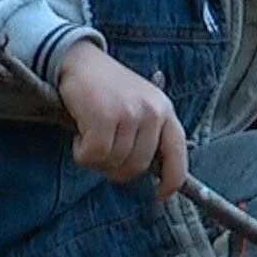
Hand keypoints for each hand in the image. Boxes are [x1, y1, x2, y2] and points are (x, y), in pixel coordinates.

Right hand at [56, 40, 188, 199]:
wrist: (79, 60)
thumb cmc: (108, 90)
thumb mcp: (140, 107)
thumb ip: (149, 135)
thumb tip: (150, 174)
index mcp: (166, 113)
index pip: (178, 157)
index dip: (171, 182)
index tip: (160, 195)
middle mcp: (153, 113)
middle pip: (138, 167)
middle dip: (116, 169)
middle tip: (101, 153)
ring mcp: (130, 114)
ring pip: (114, 162)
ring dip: (96, 158)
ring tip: (90, 136)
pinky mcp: (104, 116)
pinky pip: (94, 155)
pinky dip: (82, 153)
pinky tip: (80, 135)